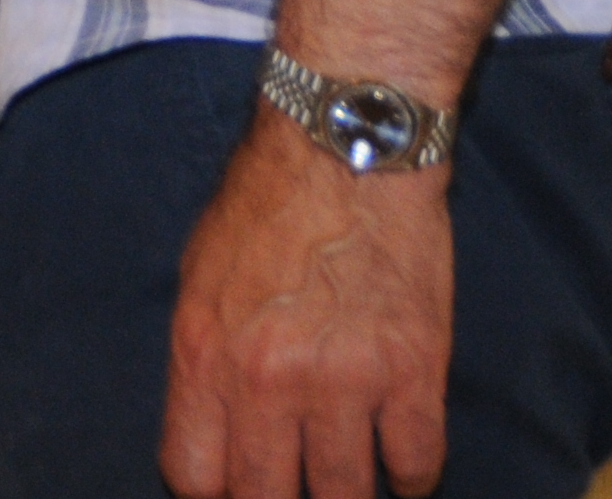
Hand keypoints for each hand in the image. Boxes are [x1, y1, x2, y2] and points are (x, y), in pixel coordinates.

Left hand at [161, 112, 452, 498]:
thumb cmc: (265, 204)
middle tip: (294, 487)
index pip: (194, 476)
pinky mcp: (414, 372)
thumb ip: (204, 359)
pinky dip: (410, 475)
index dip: (215, 493)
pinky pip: (417, 464)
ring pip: (347, 496)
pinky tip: (400, 462)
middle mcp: (268, 380)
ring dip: (347, 495)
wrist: (344, 146)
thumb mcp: (199, 277)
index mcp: (204, 354)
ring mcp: (345, 381)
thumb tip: (213, 430)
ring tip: (347, 480)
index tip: (235, 488)